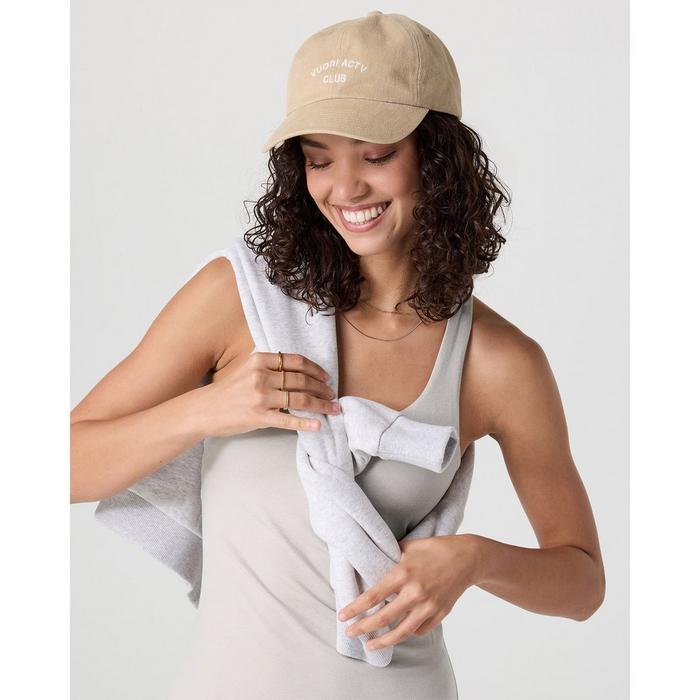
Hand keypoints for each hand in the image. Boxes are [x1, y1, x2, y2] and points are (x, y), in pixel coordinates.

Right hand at [199, 351, 340, 436]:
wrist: (203, 410)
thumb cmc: (228, 391)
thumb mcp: (247, 369)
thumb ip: (269, 367)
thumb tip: (300, 373)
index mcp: (259, 360)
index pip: (295, 361)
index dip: (315, 369)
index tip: (326, 377)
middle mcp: (261, 376)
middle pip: (301, 380)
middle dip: (321, 388)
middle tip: (332, 394)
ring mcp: (260, 397)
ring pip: (299, 399)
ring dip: (321, 405)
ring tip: (333, 408)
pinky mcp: (258, 417)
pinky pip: (288, 420)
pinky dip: (305, 423)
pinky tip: (318, 425)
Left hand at [337, 534, 479, 650]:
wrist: (467, 558)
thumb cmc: (436, 548)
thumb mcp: (410, 546)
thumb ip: (391, 556)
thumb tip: (373, 561)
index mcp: (403, 573)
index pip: (373, 595)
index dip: (356, 608)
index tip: (343, 616)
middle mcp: (415, 592)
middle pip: (384, 617)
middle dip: (364, 628)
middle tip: (350, 633)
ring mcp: (428, 606)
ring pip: (402, 631)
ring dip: (384, 641)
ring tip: (370, 646)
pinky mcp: (440, 613)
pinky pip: (420, 630)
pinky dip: (407, 633)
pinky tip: (398, 634)